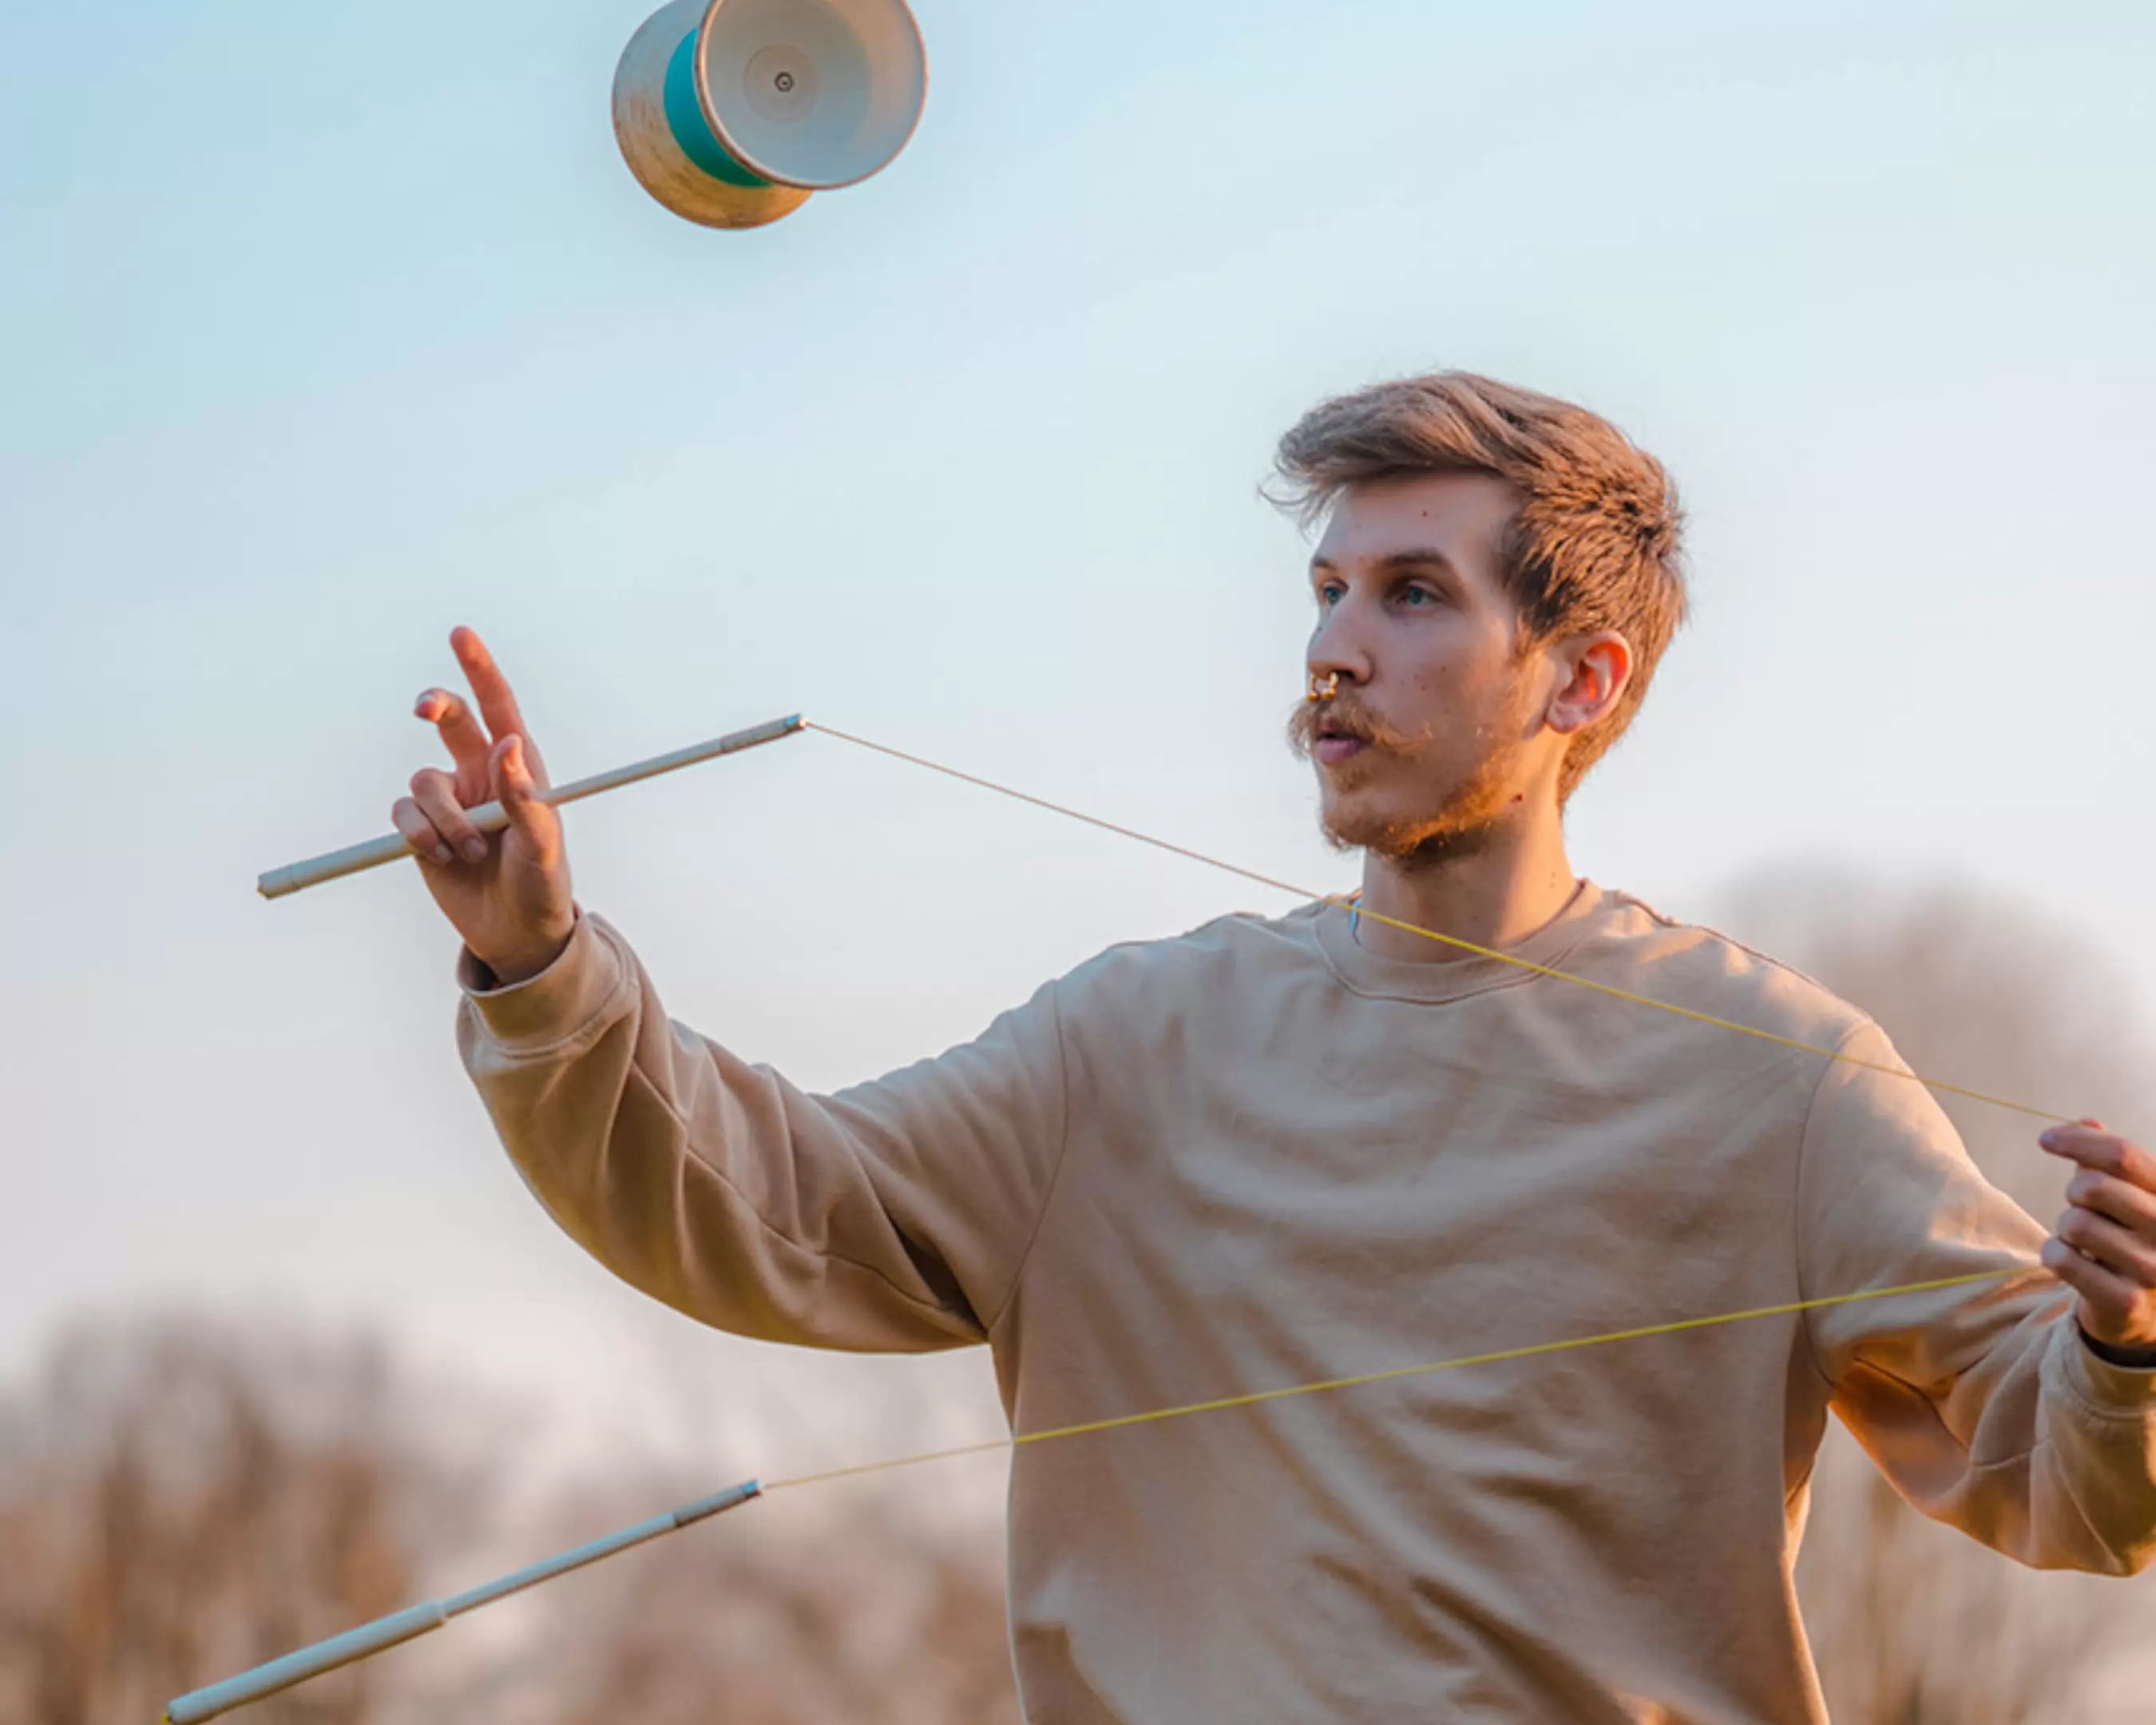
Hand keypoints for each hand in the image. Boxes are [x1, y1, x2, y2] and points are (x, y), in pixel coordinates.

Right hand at [390, 626, 575, 984]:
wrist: (515, 932)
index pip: (499, 706)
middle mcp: (481, 774)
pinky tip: (440, 856)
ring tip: (468, 850)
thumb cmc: (541, 883)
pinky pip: (404, 813)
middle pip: (450, 719)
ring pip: (423, 779)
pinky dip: (419, 833)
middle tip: (425, 707)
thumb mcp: (542, 843)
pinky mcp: (421, 829)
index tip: (460, 634)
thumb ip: (524, 795)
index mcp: (520, 767)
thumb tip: (509, 743)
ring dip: (442, 815)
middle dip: (436, 704)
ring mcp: (449, 800)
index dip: (479, 668)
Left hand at [2040, 1119, 2155, 1353]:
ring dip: (2066, 1229)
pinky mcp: (2126, 1301)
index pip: (2123, 1155)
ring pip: (2075, 1224)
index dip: (2078, 1141)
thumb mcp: (2129, 1197)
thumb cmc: (2131, 1240)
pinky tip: (2074, 1263)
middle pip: (2094, 1186)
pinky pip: (2062, 1259)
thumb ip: (2110, 1162)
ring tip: (2086, 1243)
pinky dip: (2054, 1254)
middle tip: (2082, 1208)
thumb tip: (2086, 1121)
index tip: (2046, 1139)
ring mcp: (2153, 1270)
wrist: (2145, 1314)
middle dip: (2075, 1192)